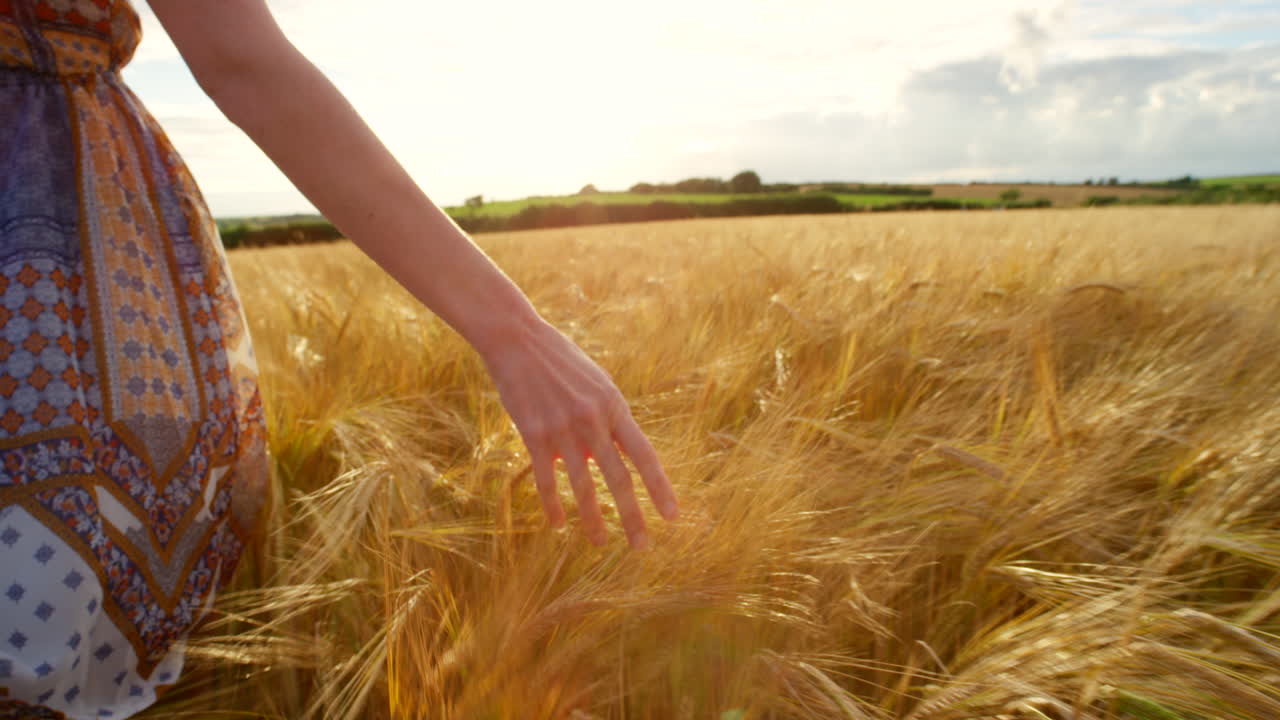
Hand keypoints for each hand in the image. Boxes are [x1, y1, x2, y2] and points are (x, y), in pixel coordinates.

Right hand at [480, 319, 678, 548]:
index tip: (672, 516)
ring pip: (583, 486)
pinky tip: (559, 524)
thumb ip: (607, 419)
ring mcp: (562, 429)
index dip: (660, 487)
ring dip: (593, 520)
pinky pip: (547, 480)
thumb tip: (612, 456)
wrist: (518, 340)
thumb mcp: (596, 384)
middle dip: (632, 516)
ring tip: (602, 542)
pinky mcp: (534, 434)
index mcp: (614, 406)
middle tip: (642, 546)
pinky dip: (554, 505)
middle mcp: (593, 420)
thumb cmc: (561, 362)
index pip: (644, 454)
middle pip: (619, 478)